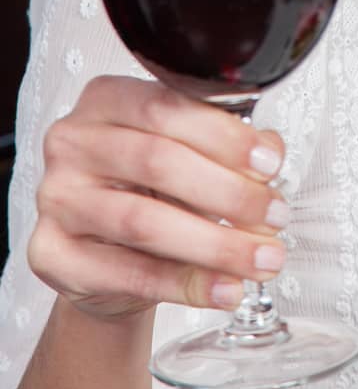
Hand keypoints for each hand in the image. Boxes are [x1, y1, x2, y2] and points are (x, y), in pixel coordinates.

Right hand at [27, 75, 288, 320]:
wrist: (108, 251)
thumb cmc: (152, 187)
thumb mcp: (189, 152)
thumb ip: (229, 146)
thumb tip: (269, 153)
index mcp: (106, 98)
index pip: (166, 107)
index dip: (225, 137)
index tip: (270, 164)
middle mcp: (72, 141)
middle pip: (157, 162)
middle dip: (228, 193)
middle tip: (276, 216)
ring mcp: (55, 198)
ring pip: (143, 221)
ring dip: (214, 245)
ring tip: (262, 259)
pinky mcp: (50, 254)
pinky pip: (126, 273)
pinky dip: (185, 284)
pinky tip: (225, 289)